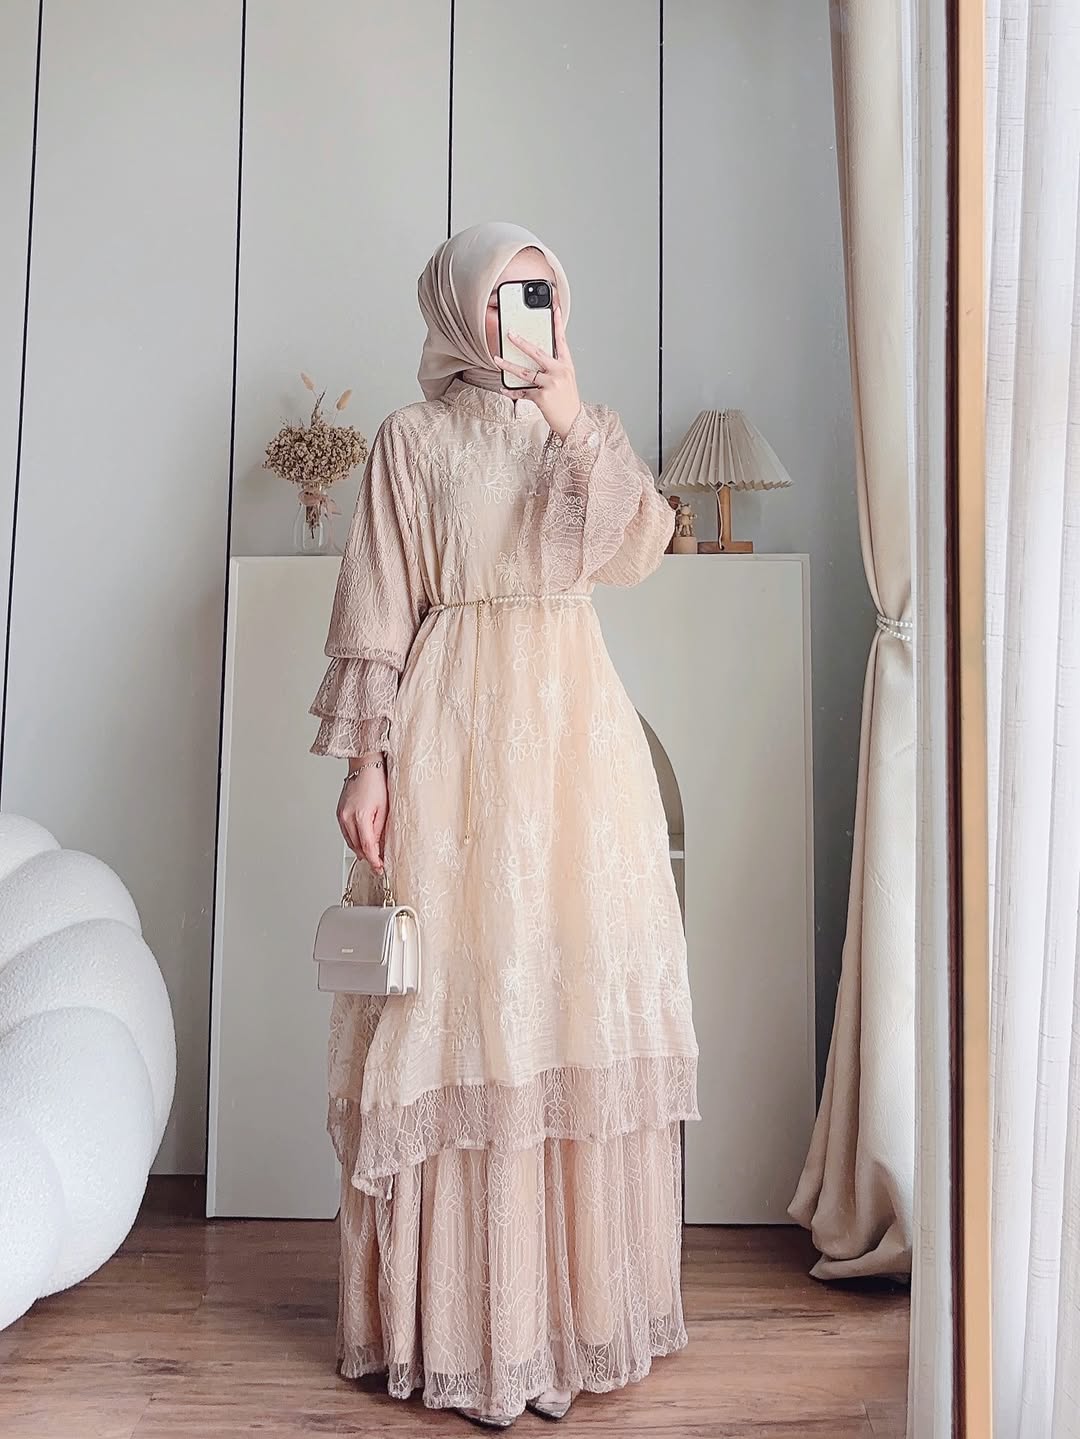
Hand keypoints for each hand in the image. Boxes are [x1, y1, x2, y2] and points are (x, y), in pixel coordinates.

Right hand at [337, 764, 386, 873]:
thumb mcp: (384, 808)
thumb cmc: (376, 783)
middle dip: (368, 857)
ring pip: (350, 842)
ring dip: (361, 849)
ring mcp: (341, 816)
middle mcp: (347, 818)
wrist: (364, 767)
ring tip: (372, 854)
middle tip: (379, 863)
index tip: (380, 868)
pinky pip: (346, 833)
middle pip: (357, 847)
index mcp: (361, 817)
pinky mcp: (339, 813)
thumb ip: (380, 830)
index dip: (374, 860)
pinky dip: (354, 840)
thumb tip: (379, 847)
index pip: (368, 847)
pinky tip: (362, 840)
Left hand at [495, 302, 581, 438]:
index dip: (558, 323)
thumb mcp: (566, 380)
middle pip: (537, 353)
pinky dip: (512, 391)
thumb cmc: (567, 401)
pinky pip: (522, 392)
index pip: (561, 340)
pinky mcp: (542, 397)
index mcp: (566, 365)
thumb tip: (535, 356)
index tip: (554, 308)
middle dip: (521, 342)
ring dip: (508, 365)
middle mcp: (559, 372)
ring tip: (496, 359)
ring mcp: (550, 384)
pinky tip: (503, 388)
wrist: (573, 422)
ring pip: (525, 372)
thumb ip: (553, 367)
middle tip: (510, 333)